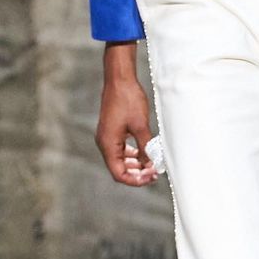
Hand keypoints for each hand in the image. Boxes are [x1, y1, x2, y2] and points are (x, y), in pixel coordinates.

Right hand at [95, 40, 158, 186]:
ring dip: (135, 164)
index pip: (119, 174)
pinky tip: (145, 150)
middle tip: (154, 172)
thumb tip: (153, 164)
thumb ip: (146, 146)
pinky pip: (121, 148)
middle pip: (119, 168)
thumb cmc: (128, 99)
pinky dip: (132, 153)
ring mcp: (107, 136)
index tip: (151, 177)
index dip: (135, 180)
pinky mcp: (112, 129)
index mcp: (108, 144)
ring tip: (152, 163)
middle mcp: (104, 142)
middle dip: (137, 173)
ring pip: (120, 159)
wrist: (119, 78)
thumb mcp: (140, 125)